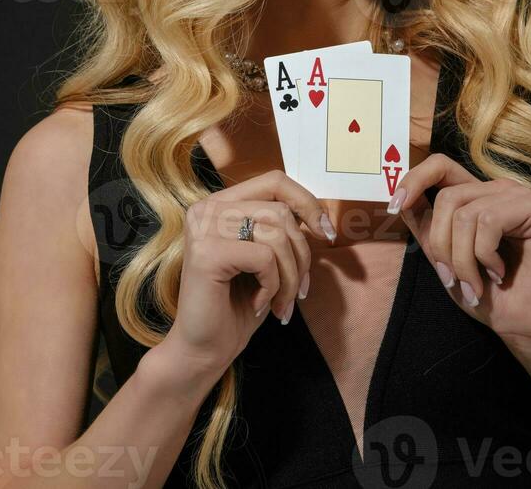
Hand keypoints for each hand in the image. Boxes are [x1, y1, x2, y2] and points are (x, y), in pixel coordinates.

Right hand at [160, 170, 333, 377]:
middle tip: (300, 290)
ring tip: (283, 302)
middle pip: (280, 211)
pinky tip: (258, 304)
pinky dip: (273, 285)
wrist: (204, 349)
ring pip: (276, 234)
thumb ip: (281, 229)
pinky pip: (264, 258)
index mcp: (220, 203)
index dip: (306, 202)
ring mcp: (204, 228)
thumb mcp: (265, 257)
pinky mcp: (207, 252)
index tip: (326, 233)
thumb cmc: (237, 304)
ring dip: (290, 276)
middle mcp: (207, 208)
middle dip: (302, 254)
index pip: (274, 181)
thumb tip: (320, 217)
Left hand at [388, 152, 530, 347]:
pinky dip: (485, 255)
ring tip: (475, 284)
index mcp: (476, 197)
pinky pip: (489, 221)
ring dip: (463, 259)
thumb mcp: (445, 259)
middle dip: (441, 245)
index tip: (394, 206)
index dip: (414, 178)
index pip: (440, 166)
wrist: (527, 325)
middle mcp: (496, 190)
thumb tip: (399, 201)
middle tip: (452, 279)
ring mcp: (518, 195)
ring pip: (465, 214)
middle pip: (447, 197)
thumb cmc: (490, 295)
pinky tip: (498, 273)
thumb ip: (427, 228)